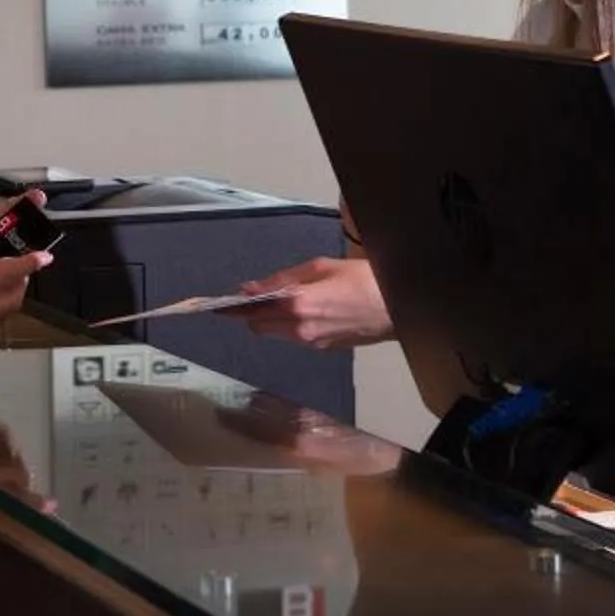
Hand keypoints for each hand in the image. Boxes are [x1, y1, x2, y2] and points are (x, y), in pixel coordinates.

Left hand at [225, 256, 393, 349]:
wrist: (396, 308)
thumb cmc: (363, 279)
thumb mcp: (321, 267)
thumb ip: (283, 278)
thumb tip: (251, 287)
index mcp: (297, 304)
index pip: (252, 312)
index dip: (233, 308)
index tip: (218, 305)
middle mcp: (299, 328)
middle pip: (258, 327)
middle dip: (253, 313)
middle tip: (255, 297)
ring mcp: (311, 342)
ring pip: (275, 334)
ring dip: (272, 319)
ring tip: (285, 300)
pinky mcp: (323, 348)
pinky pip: (294, 338)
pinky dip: (290, 326)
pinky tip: (304, 311)